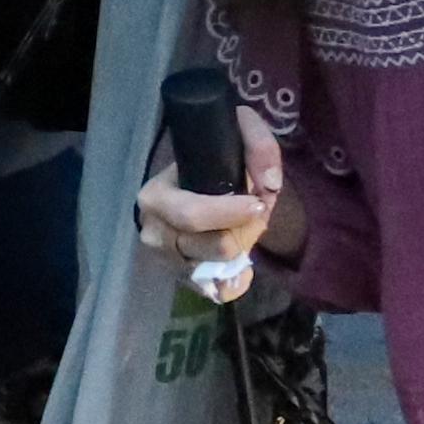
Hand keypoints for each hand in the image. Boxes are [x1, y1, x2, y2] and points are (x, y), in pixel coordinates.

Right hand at [134, 103, 284, 300]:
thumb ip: (257, 144)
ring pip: (218, 268)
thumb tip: (269, 184)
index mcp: (156, 197)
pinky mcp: (181, 278)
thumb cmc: (210, 158)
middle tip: (258, 213)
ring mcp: (166, 260)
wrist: (190, 179)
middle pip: (214, 246)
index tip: (260, 202)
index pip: (193, 215)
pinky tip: (243, 265)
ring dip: (244, 247)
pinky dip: (235, 280)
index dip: (232, 213)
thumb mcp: (234, 132)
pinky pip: (215, 290)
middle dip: (246, 231)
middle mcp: (154, 233)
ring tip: (248, 228)